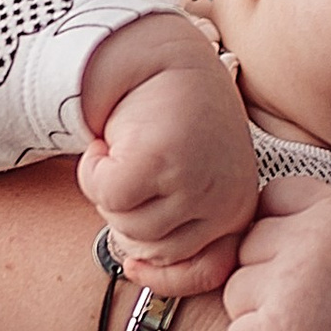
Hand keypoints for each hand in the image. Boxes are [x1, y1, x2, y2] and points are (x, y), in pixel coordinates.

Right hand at [78, 16, 255, 293]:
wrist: (156, 55)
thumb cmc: (170, 121)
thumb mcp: (190, 179)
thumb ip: (178, 225)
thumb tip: (138, 269)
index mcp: (237, 207)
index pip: (207, 271)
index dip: (163, 275)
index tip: (134, 266)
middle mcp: (223, 198)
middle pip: (153, 249)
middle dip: (126, 216)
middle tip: (128, 174)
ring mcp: (194, 179)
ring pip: (125, 223)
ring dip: (108, 190)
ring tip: (123, 151)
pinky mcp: (159, 158)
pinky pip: (106, 194)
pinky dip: (93, 170)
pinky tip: (107, 143)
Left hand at [224, 180, 330, 330]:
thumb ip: (321, 214)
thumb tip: (262, 208)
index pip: (271, 197)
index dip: (280, 231)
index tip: (300, 255)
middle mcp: (313, 240)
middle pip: (247, 246)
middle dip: (267, 275)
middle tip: (311, 299)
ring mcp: (293, 286)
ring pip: (236, 292)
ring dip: (261, 314)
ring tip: (309, 324)